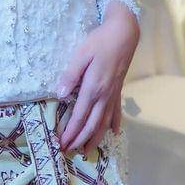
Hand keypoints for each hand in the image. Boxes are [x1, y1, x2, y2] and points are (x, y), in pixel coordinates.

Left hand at [55, 3, 139, 155]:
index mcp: (93, 88)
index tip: (61, 143)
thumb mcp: (81, 54)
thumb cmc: (100, 41)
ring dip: (95, 138)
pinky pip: (117, 112)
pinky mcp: (119, 89)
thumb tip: (60, 93)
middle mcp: (104, 96)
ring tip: (87, 150)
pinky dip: (114, 123)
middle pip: (92, 125)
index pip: (79, 117)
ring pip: (104, 123)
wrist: (124, 34)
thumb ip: (71, 74)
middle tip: (69, 151)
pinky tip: (113, 131)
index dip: (70, 132)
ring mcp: (113, 94)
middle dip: (79, 140)